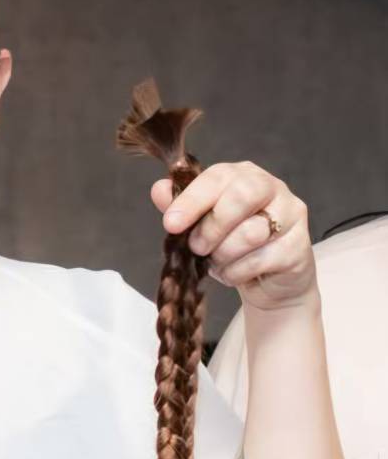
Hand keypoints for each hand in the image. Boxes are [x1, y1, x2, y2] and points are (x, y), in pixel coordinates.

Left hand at [151, 161, 315, 311]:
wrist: (268, 282)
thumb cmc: (232, 248)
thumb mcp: (201, 228)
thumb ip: (181, 208)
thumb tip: (160, 190)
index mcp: (243, 175)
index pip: (218, 177)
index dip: (192, 200)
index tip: (170, 224)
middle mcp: (271, 187)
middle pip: (242, 195)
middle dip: (212, 227)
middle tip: (197, 247)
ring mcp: (290, 215)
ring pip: (251, 232)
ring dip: (224, 255)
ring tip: (218, 262)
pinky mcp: (299, 245)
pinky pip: (261, 259)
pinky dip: (238, 272)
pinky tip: (235, 273)